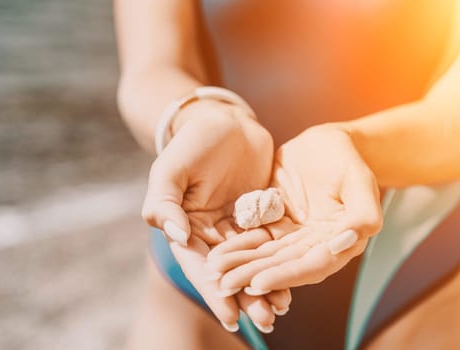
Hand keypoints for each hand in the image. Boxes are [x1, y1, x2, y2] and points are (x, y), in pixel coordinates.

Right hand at [142, 100, 287, 330]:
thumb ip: (165, 202)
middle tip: (266, 320)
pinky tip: (295, 274)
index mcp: (186, 227)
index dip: (215, 292)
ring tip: (282, 307)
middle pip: (229, 271)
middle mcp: (211, 233)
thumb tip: (176, 236)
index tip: (231, 316)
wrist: (224, 122)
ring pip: (252, 260)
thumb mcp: (171, 169)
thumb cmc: (192, 142)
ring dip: (265, 284)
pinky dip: (280, 259)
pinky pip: (270, 241)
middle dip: (246, 296)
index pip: (199, 266)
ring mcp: (237, 225)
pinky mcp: (260, 214)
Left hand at [206, 124, 382, 291]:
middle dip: (252, 277)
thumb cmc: (347, 159)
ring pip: (265, 255)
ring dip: (240, 266)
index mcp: (339, 243)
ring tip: (213, 273)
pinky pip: (254, 237)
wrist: (325, 144)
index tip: (258, 283)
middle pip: (282, 266)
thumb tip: (347, 243)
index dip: (285, 276)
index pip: (311, 266)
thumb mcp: (360, 179)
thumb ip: (363, 213)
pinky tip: (216, 254)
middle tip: (223, 286)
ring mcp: (292, 236)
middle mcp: (314, 246)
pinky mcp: (274, 223)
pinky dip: (236, 246)